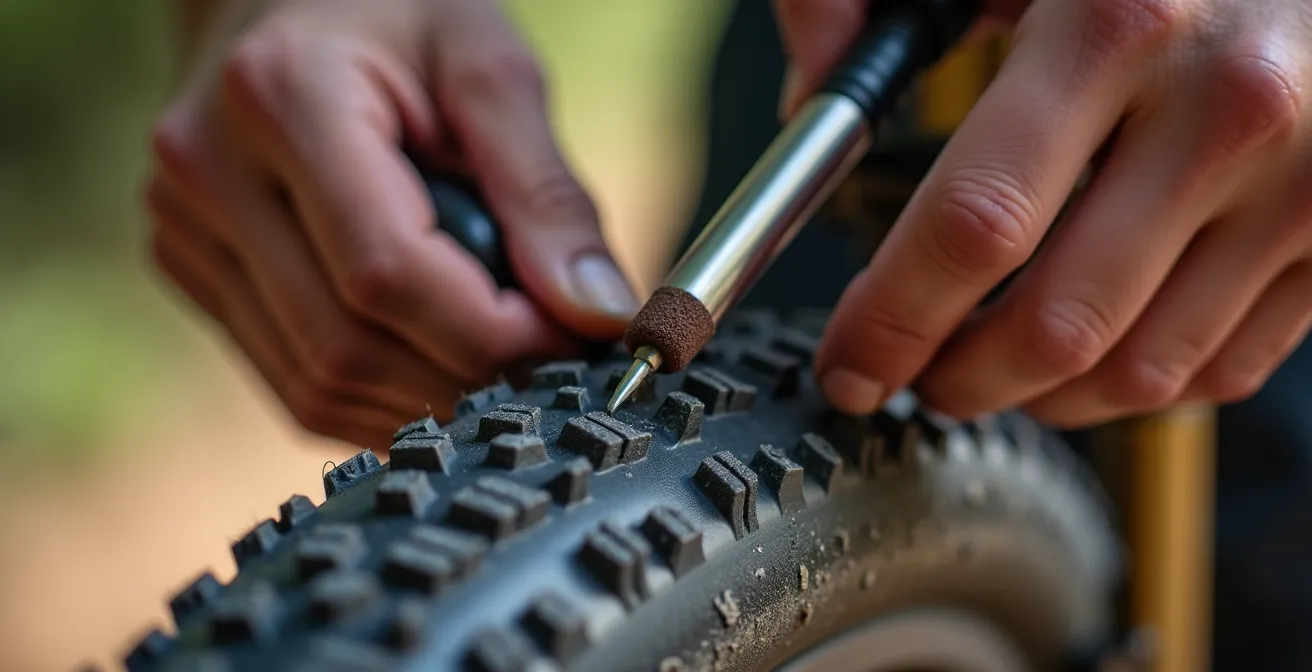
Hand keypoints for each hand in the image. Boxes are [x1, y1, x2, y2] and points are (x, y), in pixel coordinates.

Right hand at [145, 0, 638, 447]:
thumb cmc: (396, 11)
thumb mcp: (490, 65)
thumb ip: (545, 189)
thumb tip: (596, 315)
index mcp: (282, 97)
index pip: (386, 272)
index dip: (492, 334)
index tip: (573, 341)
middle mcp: (209, 173)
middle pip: (345, 345)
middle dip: (468, 378)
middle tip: (552, 366)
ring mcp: (186, 231)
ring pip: (315, 384)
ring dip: (427, 403)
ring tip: (502, 365)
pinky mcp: (194, 272)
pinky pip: (294, 382)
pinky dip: (382, 398)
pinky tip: (440, 369)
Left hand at [780, 0, 1311, 426]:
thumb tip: (812, 93)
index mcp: (1116, 23)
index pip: (974, 224)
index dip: (892, 319)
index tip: (850, 363)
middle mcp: (1223, 108)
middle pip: (1053, 326)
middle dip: (956, 379)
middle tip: (915, 376)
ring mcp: (1301, 181)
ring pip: (1137, 371)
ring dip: (1038, 396)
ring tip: (992, 367)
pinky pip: (1220, 370)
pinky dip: (1131, 385)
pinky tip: (1089, 348)